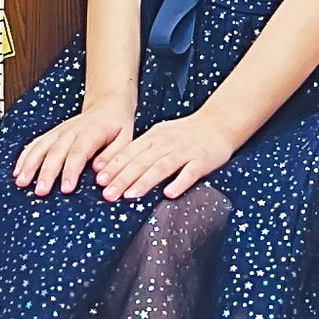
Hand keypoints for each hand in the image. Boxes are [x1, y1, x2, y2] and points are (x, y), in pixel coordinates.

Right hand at [15, 105, 132, 194]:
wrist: (107, 105)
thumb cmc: (117, 125)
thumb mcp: (126, 139)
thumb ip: (114, 156)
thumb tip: (99, 172)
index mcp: (92, 132)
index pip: (78, 153)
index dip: (71, 171)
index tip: (65, 189)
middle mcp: (72, 130)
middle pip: (56, 152)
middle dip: (46, 172)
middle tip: (40, 191)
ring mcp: (59, 131)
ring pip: (41, 147)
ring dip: (30, 165)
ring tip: (21, 182)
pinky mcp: (52, 134)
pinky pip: (36, 144)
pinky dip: (25, 156)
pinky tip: (17, 170)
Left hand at [93, 112, 237, 201]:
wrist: (218, 123)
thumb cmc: (185, 134)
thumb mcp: (160, 135)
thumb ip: (141, 150)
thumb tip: (115, 168)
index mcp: (154, 137)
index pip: (130, 152)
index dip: (114, 166)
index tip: (99, 180)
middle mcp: (167, 143)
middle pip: (141, 161)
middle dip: (123, 178)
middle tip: (108, 194)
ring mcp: (185, 151)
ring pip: (161, 167)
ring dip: (144, 181)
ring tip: (130, 195)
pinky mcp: (202, 160)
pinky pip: (189, 172)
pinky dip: (179, 182)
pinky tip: (169, 194)